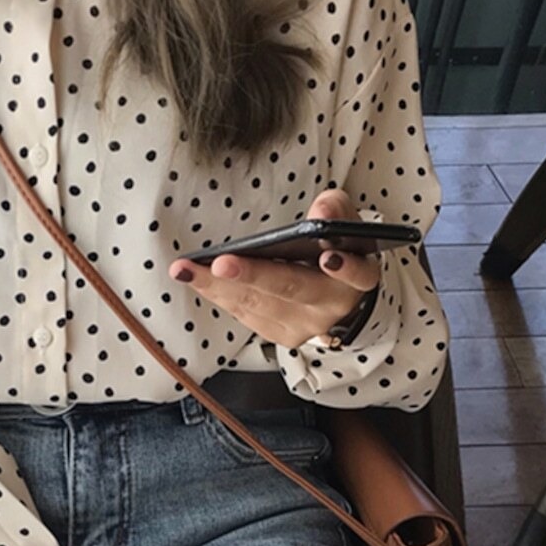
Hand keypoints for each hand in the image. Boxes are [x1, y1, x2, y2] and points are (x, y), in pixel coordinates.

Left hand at [167, 189, 381, 348]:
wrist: (341, 300)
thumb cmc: (339, 252)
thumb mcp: (346, 224)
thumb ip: (336, 211)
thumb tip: (322, 211)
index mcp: (358, 277)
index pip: (357, 274)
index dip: (344, 267)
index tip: (328, 256)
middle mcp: (332, 307)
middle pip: (292, 290)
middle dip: (255, 275)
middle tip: (221, 263)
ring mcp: (305, 326)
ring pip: (259, 305)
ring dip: (219, 286)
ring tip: (188, 269)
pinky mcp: (281, 335)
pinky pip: (244, 314)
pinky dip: (217, 294)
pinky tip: (195, 277)